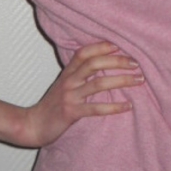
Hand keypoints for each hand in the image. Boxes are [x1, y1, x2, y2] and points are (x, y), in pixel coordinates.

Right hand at [20, 41, 143, 147]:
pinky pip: (96, 108)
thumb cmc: (51, 106)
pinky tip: (128, 106)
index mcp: (67, 73)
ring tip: (138, 80)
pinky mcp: (72, 112)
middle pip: (94, 63)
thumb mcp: (63, 85)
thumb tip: (101, 67)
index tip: (120, 45)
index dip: (101, 46)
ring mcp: (70, 96)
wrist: (32, 125)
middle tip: (136, 64)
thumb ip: (78, 75)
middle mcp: (69, 81)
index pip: (84, 53)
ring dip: (121, 80)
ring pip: (99, 84)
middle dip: (117, 61)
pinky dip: (114, 107)